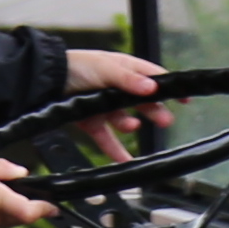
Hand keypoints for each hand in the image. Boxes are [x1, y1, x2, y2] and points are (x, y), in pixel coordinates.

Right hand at [0, 155, 53, 227]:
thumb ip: (4, 168)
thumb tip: (21, 172)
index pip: (29, 211)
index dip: (45, 209)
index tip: (54, 206)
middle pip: (24, 216)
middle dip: (32, 207)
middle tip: (34, 195)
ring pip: (12, 220)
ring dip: (15, 209)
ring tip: (5, 192)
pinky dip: (2, 212)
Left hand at [53, 44, 164, 163]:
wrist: (43, 81)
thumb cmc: (74, 66)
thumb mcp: (105, 69)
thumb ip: (128, 81)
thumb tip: (152, 89)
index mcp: (124, 69)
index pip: (153, 78)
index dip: (168, 88)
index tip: (185, 99)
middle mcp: (117, 88)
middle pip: (142, 102)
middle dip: (154, 111)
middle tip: (165, 121)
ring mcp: (105, 105)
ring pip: (125, 121)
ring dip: (130, 126)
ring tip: (131, 127)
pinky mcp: (92, 121)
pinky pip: (108, 138)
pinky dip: (116, 150)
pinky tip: (125, 161)